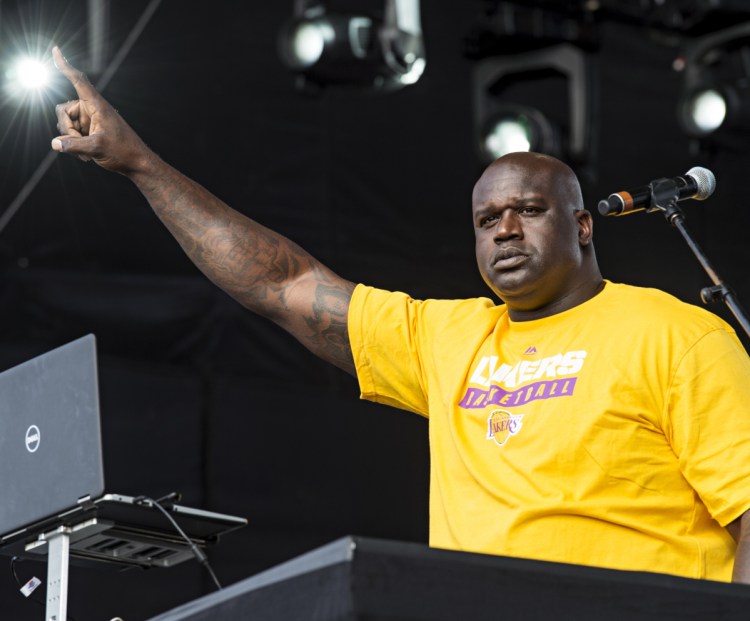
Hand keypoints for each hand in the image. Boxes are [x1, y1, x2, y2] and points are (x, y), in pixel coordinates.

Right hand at [51, 46, 152, 175]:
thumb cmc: (123, 152)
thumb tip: (55, 143)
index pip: (78, 81)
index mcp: (97, 106)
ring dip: (71, 140)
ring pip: (66, 124)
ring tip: (86, 154)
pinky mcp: (89, 131)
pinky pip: (72, 135)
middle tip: (79, 144)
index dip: (65, 67)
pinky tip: (86, 156)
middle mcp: (92, 110)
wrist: (137, 163)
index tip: (55, 50)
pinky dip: (74, 145)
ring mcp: (90, 120)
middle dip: (67, 129)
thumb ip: (74, 145)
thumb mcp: (97, 148)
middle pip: (63, 111)